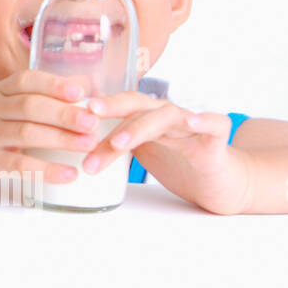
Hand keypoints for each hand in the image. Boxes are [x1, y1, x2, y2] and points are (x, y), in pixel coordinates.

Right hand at [0, 70, 102, 191]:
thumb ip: (33, 99)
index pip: (25, 81)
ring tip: (88, 145)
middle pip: (29, 106)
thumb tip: (81, 87)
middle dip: (64, 113)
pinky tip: (68, 174)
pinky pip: (19, 165)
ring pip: (26, 133)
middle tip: (93, 122)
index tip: (80, 92)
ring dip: (60, 138)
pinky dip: (46, 170)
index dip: (53, 84)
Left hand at [80, 91, 252, 214]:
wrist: (219, 183)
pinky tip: (192, 120)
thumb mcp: (138, 155)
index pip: (116, 107)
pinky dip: (204, 119)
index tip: (68, 112)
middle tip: (88, 114)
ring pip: (165, 117)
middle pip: (137, 104)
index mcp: (145, 115)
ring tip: (120, 143)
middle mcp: (165, 114)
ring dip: (141, 128)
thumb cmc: (176, 162)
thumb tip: (69, 146)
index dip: (94, 107)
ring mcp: (191, 125)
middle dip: (111, 108)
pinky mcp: (216, 140)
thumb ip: (111, 146)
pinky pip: (214, 124)